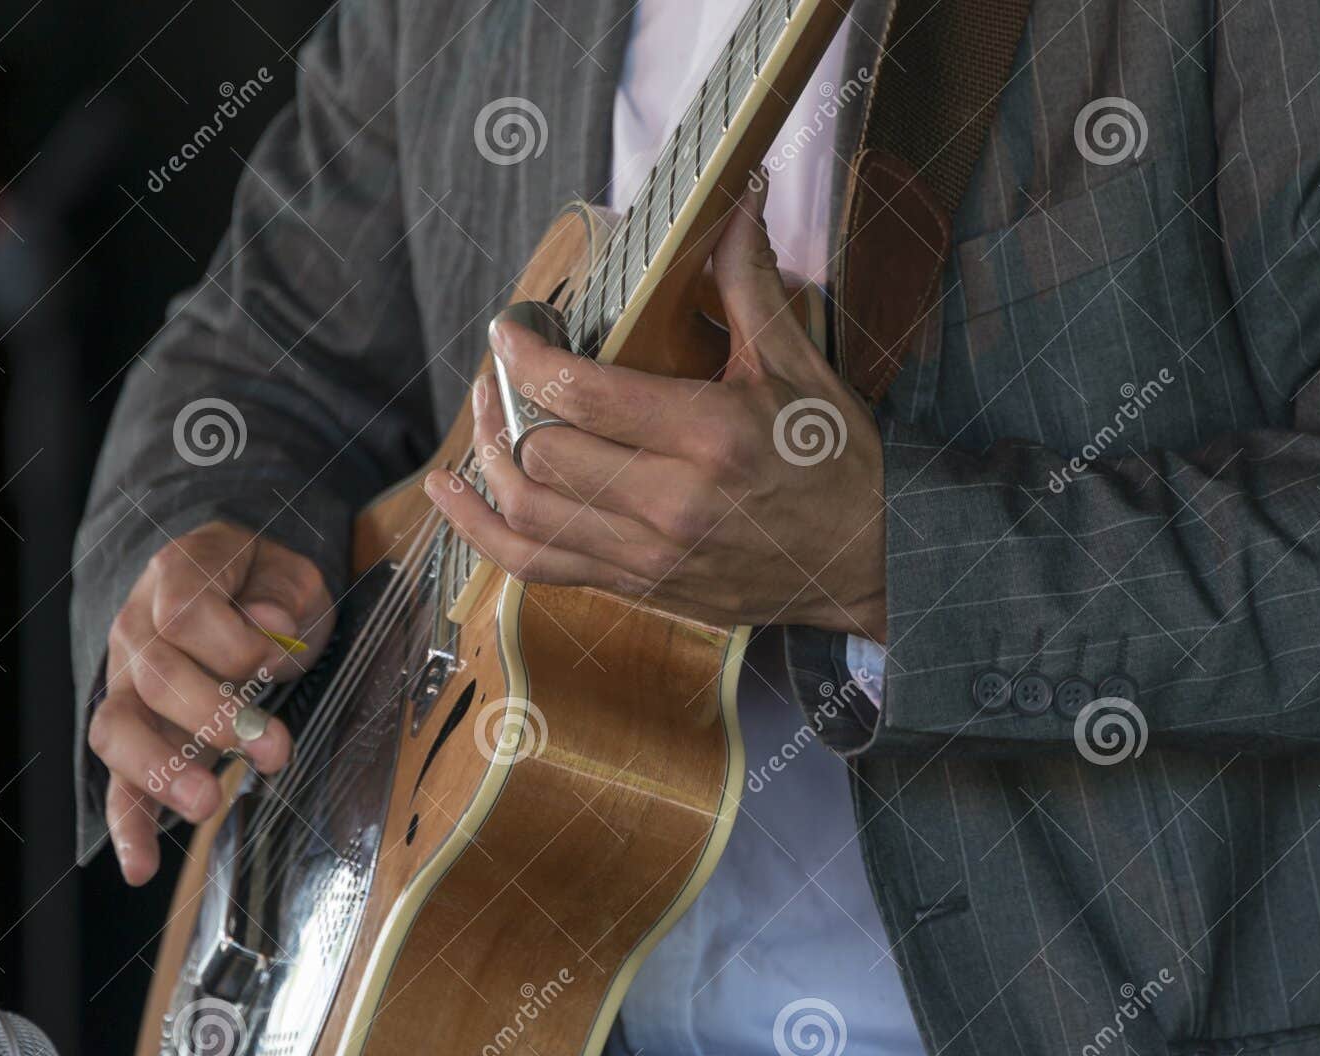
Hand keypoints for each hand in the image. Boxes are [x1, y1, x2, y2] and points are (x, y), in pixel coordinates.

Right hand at [88, 520, 334, 884]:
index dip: (236, 643)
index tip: (277, 661)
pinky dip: (129, 825)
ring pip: (117, 728)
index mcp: (177, 575)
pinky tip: (142, 866)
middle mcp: (138, 629)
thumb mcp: (289, 572)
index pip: (186, 612)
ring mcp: (127, 683)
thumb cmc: (264, 586)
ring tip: (207, 803)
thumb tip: (271, 621)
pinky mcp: (136, 735)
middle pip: (155, 675)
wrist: (234, 588)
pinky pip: (118, 781)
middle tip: (272, 750)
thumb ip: (282, 592)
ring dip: (163, 770)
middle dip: (216, 718)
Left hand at [424, 178, 885, 639]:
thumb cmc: (836, 464)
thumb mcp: (800, 370)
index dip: (526, 356)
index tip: (511, 330)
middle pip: (543, 453)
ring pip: (527, 512)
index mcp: (711, 437)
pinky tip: (451, 497)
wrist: (867, 562)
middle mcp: (671, 504)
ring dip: (486, 462)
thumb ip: (750, 288)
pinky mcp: (639, 586)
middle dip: (506, 405)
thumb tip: (736, 205)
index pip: (581, 394)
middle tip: (503, 372)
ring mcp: (650, 555)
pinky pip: (537, 567)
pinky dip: (482, 534)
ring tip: (483, 420)